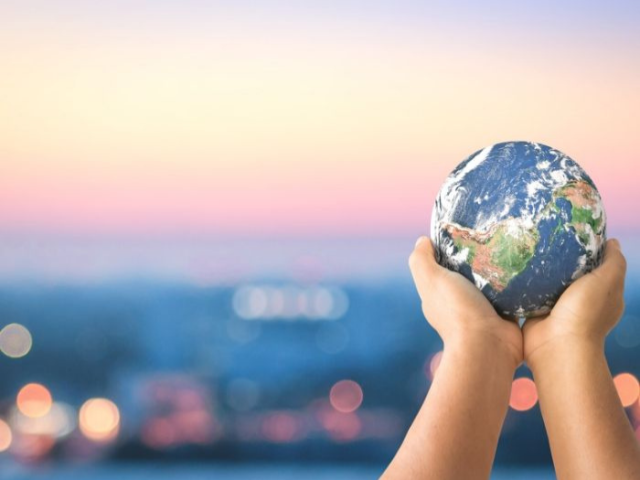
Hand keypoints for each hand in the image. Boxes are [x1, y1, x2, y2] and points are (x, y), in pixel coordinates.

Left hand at [409, 236, 522, 366]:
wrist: (488, 346)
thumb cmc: (457, 309)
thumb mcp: (432, 280)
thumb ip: (422, 260)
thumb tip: (422, 240)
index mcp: (439, 294)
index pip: (441, 267)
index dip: (449, 249)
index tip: (465, 230)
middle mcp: (459, 303)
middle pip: (468, 273)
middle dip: (479, 257)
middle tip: (494, 235)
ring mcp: (483, 310)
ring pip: (492, 283)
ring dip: (500, 269)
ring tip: (513, 246)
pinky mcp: (505, 315)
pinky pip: (513, 295)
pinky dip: (518, 284)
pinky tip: (526, 267)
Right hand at [523, 238, 626, 366]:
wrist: (555, 344)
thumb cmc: (584, 312)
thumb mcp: (606, 281)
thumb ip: (613, 262)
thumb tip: (612, 242)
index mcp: (603, 295)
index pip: (600, 267)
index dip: (591, 250)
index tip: (575, 231)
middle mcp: (582, 301)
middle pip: (573, 273)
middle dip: (563, 257)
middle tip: (548, 236)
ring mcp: (558, 307)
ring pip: (551, 282)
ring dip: (542, 269)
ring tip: (529, 247)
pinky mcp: (537, 311)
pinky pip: (531, 292)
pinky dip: (527, 282)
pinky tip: (517, 267)